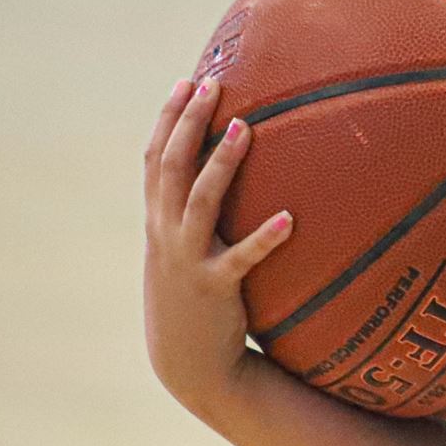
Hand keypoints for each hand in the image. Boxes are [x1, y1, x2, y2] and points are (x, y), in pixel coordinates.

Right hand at [141, 76, 293, 399]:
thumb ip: (191, 213)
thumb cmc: (192, 298)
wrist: (186, 363)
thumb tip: (219, 170)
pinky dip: (264, 239)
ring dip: (222, 164)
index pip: (155, 159)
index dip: (167, 119)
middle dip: (189, 123)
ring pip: (200, 202)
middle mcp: (165, 234)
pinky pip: (241, 260)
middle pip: (172, 167)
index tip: (186, 81)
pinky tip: (290, 220)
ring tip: (247, 128)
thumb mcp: (181, 251)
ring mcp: (187, 260)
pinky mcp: (215, 289)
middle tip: (212, 85)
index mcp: (157, 221)